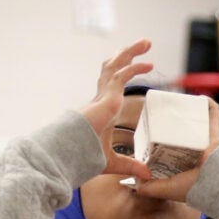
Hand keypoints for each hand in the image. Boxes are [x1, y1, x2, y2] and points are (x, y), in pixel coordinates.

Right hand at [80, 38, 153, 179]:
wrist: (70, 153)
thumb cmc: (84, 157)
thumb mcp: (114, 162)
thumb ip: (130, 166)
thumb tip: (148, 176)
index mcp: (101, 110)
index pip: (111, 86)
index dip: (123, 75)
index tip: (138, 69)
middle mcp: (100, 99)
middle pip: (113, 69)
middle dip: (127, 56)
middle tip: (144, 47)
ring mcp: (102, 96)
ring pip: (116, 66)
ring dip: (131, 52)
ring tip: (146, 42)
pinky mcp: (106, 97)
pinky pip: (121, 75)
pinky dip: (133, 67)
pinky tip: (147, 63)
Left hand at [134, 97, 218, 202]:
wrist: (217, 183)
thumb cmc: (194, 187)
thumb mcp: (165, 189)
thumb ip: (146, 187)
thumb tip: (131, 181)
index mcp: (186, 163)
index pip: (173, 149)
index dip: (162, 139)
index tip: (150, 131)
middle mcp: (198, 150)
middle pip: (183, 132)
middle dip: (173, 122)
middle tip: (159, 114)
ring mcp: (208, 139)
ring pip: (196, 120)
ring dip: (187, 111)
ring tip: (173, 103)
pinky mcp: (216, 130)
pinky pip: (214, 112)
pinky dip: (208, 103)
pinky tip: (197, 97)